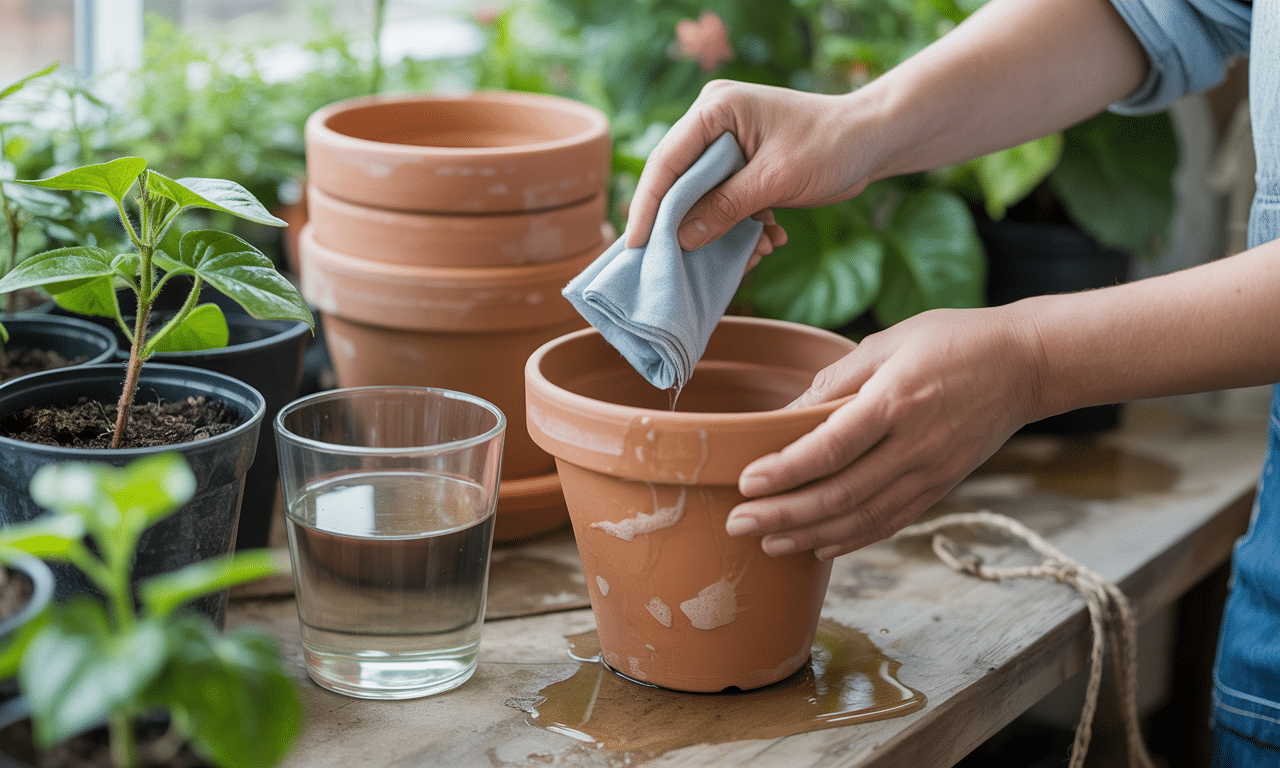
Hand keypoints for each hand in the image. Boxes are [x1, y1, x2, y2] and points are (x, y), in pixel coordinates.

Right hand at [624, 80, 877, 253]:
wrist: (874, 140)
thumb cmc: (831, 145)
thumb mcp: (776, 179)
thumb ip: (726, 207)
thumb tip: (681, 238)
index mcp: (714, 109)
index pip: (666, 162)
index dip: (648, 206)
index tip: (637, 245)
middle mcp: (712, 123)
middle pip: (678, 183)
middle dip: (687, 226)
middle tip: (679, 265)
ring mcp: (726, 145)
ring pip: (703, 199)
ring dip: (724, 232)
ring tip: (757, 250)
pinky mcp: (742, 167)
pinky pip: (726, 203)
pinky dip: (743, 228)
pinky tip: (770, 240)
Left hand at [726, 305, 1048, 559]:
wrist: (1028, 363)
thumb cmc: (951, 341)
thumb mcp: (888, 342)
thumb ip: (835, 380)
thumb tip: (784, 415)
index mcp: (895, 401)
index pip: (830, 448)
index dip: (785, 470)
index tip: (746, 482)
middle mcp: (914, 445)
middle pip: (839, 494)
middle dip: (783, 514)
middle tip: (737, 523)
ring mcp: (931, 472)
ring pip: (862, 518)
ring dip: (809, 536)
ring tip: (766, 543)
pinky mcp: (941, 486)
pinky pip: (890, 522)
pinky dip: (852, 540)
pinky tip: (818, 548)